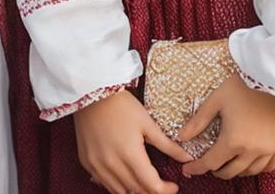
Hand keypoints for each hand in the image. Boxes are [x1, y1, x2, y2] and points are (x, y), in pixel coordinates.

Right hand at [73, 89, 191, 193]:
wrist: (91, 89)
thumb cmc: (120, 104)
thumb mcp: (147, 122)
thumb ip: (167, 145)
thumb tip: (188, 158)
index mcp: (130, 154)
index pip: (152, 187)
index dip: (166, 190)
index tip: (173, 185)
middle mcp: (111, 164)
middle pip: (138, 191)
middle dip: (152, 190)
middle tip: (161, 182)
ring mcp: (96, 165)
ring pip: (120, 192)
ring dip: (134, 189)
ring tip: (142, 178)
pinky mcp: (87, 162)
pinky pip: (104, 183)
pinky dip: (117, 183)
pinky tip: (124, 172)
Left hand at [179, 73, 274, 179]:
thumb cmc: (244, 87)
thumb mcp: (217, 100)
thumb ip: (198, 121)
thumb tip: (180, 137)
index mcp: (233, 140)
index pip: (210, 163)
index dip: (197, 168)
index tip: (187, 169)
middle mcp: (251, 151)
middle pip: (230, 172)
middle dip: (215, 170)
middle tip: (208, 163)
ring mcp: (268, 151)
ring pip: (249, 172)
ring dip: (235, 170)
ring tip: (227, 162)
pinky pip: (268, 167)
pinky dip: (256, 168)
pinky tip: (250, 162)